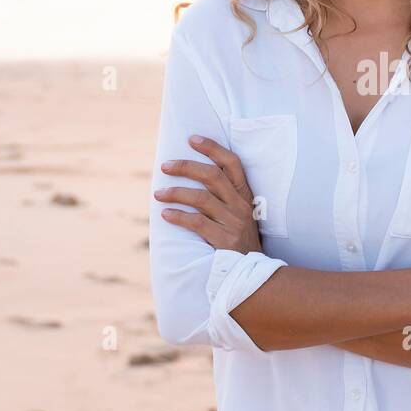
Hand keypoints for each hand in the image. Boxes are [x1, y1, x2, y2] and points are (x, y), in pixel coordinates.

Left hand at [153, 135, 262, 253]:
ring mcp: (234, 222)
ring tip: (158, 194)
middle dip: (186, 167)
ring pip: (201, 198)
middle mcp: (240, 205)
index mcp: (244, 194)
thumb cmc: (237, 238)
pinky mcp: (224, 240)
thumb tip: (189, 176)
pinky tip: (165, 214)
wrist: (252, 271)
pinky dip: (178, 216)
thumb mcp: (237, 213)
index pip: (232, 163)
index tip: (192, 139)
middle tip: (165, 166)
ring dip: (176, 193)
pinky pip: (197, 223)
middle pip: (212, 176)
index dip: (212, 148)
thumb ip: (221, 196)